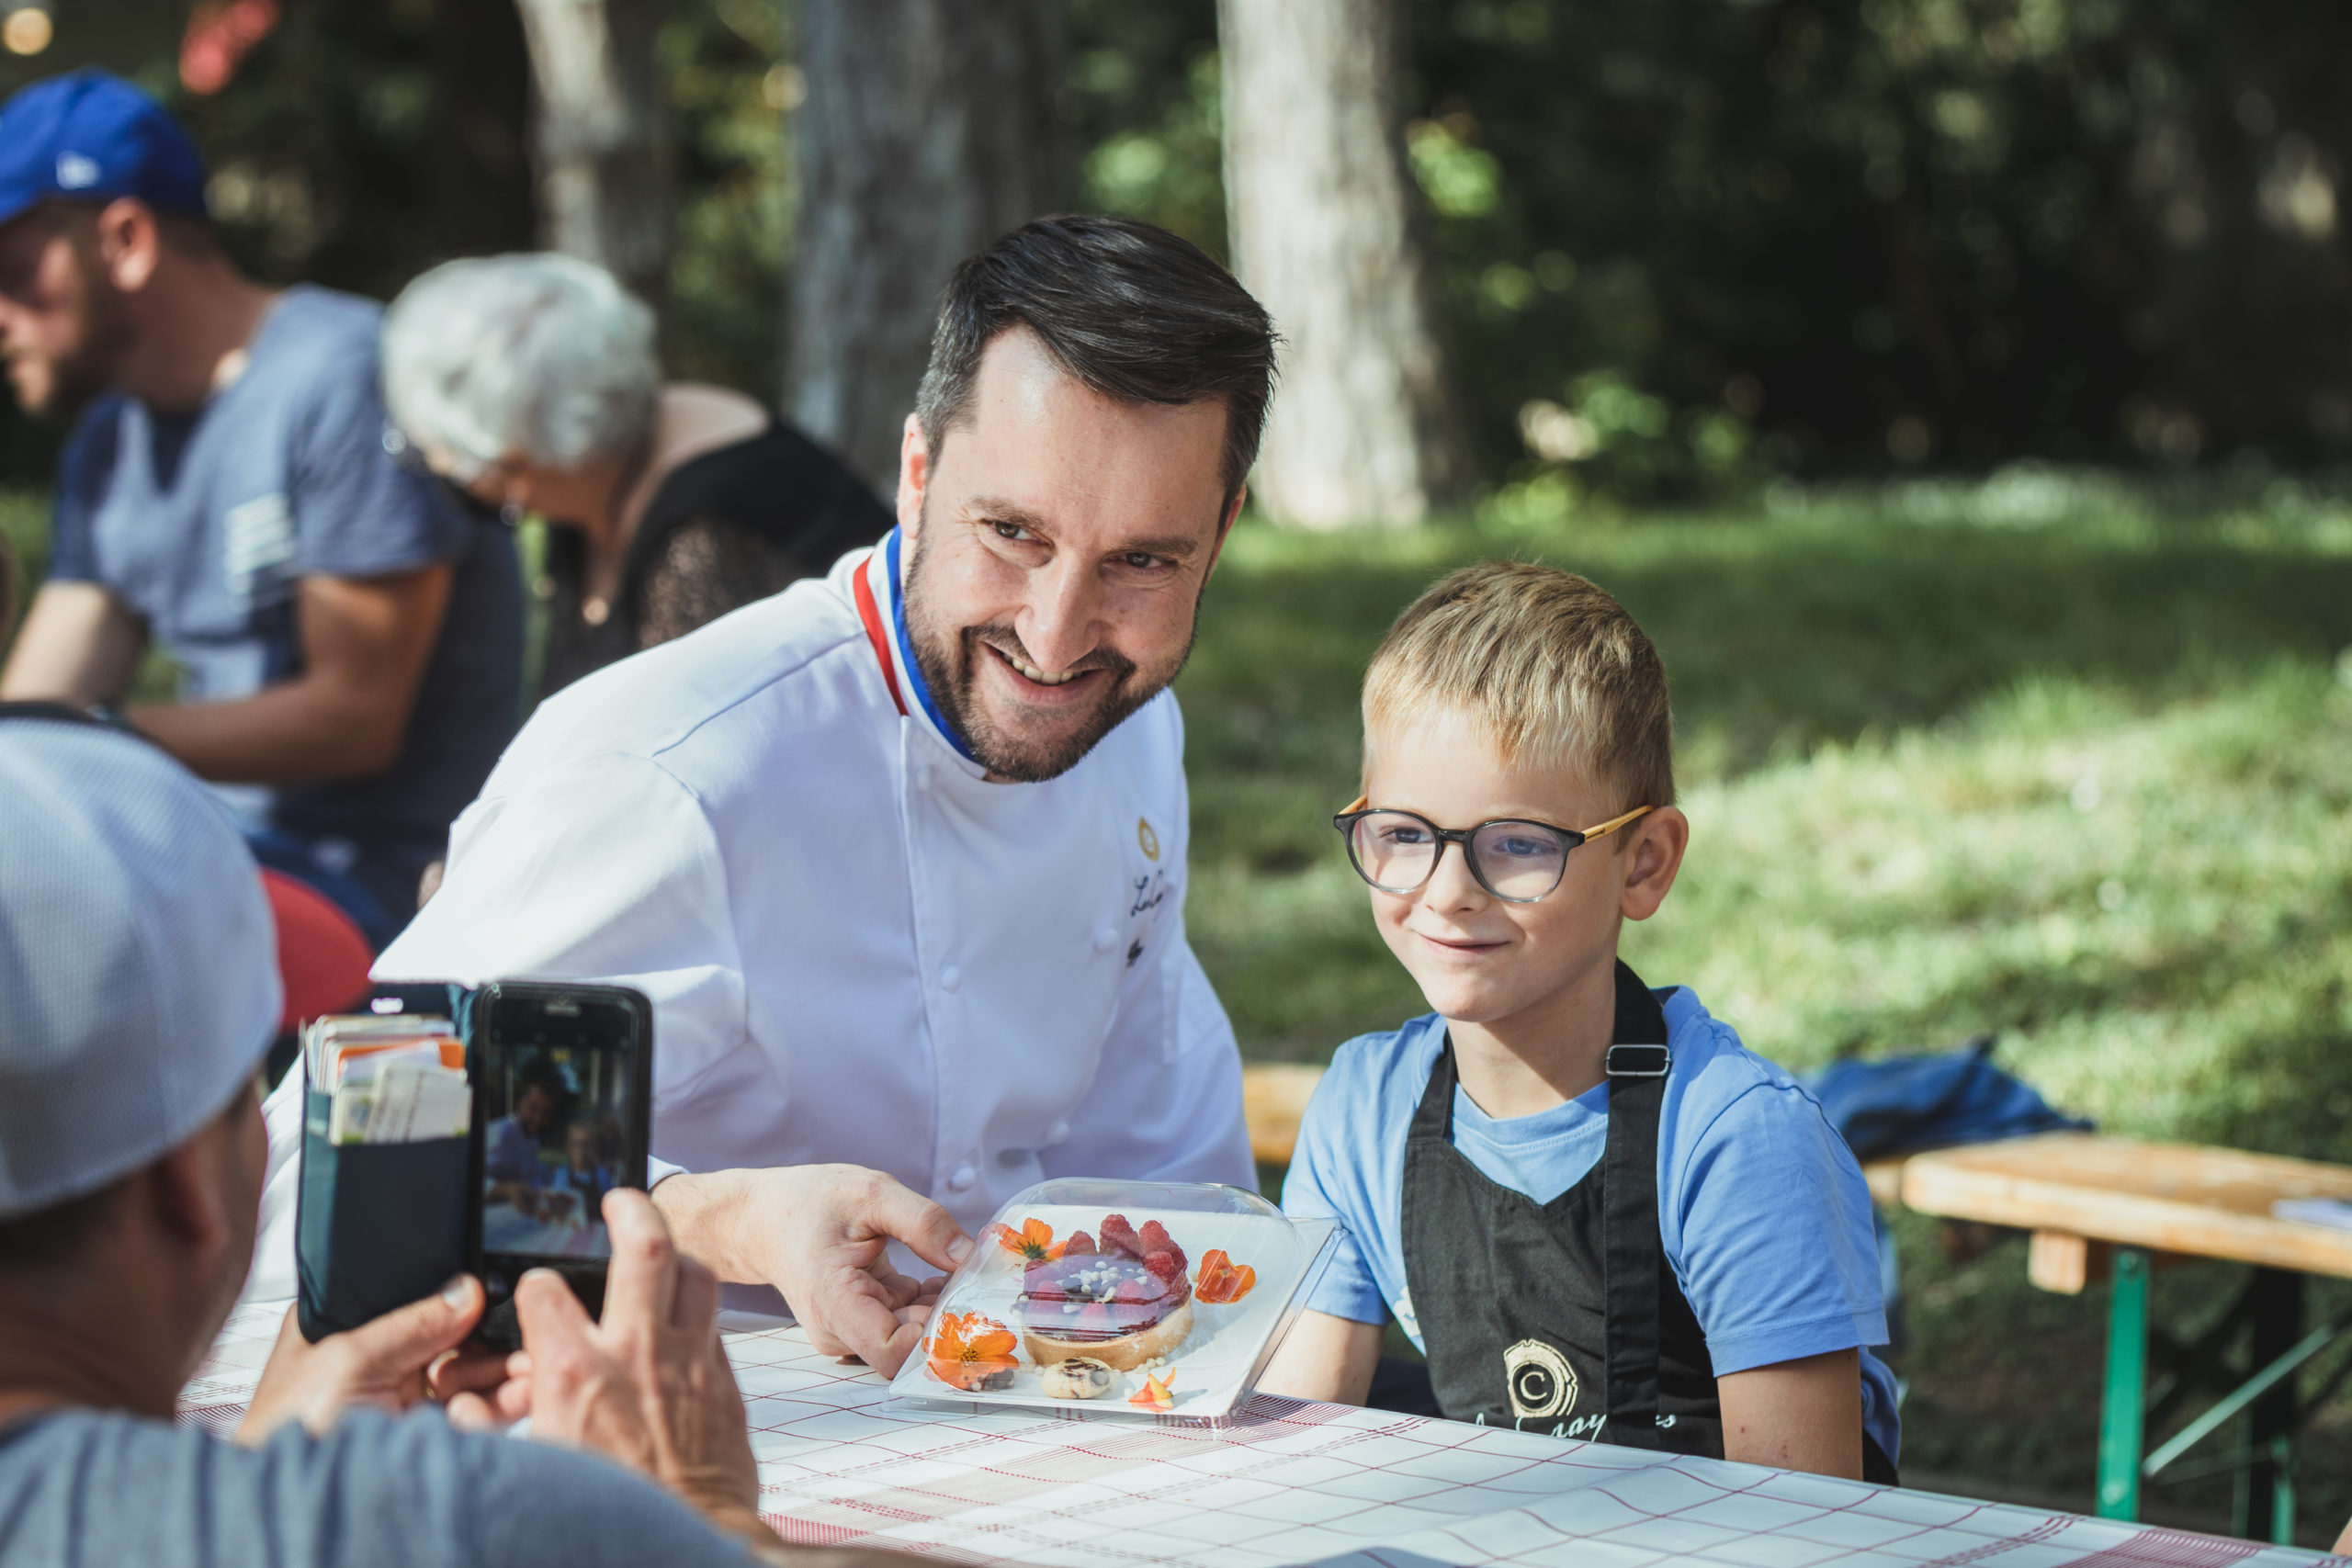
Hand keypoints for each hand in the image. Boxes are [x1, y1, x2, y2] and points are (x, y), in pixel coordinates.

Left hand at [235, 1275, 508, 1443]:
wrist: (298, 1508)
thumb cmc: (290, 1434)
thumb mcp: (350, 1359)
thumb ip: (412, 1322)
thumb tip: (466, 1290)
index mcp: (347, 1325)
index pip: (415, 1296)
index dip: (457, 1297)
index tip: (499, 1296)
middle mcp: (378, 1358)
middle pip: (451, 1334)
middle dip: (490, 1339)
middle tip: (524, 1338)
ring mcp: (402, 1396)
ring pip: (468, 1373)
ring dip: (502, 1372)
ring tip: (529, 1370)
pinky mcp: (423, 1433)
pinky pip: (472, 1410)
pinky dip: (499, 1404)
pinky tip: (518, 1396)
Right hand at [506, 1190, 759, 1531]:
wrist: (686, 1541)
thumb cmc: (607, 1512)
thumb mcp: (531, 1469)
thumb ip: (485, 1432)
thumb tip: (463, 1408)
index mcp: (574, 1373)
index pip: (545, 1290)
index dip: (535, 1285)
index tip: (537, 1290)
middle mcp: (636, 1354)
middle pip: (646, 1247)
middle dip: (633, 1209)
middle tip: (621, 1199)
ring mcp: (688, 1362)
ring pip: (697, 1274)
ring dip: (679, 1255)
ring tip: (664, 1251)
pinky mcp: (726, 1382)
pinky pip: (716, 1323)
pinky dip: (699, 1312)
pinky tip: (685, 1320)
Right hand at [651, 1163, 971, 1377]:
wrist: (764, 1217)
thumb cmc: (810, 1202)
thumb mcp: (872, 1193)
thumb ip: (924, 1223)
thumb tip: (971, 1257)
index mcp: (836, 1303)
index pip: (894, 1352)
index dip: (936, 1337)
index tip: (968, 1302)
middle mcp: (841, 1332)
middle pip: (910, 1344)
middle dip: (951, 1316)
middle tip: (984, 1280)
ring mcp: (850, 1332)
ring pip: (912, 1335)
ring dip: (943, 1307)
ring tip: (961, 1268)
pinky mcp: (861, 1325)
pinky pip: (905, 1322)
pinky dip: (929, 1301)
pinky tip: (941, 1272)